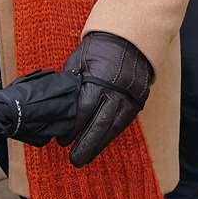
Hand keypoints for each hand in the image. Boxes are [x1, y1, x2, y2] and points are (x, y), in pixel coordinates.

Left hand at [60, 30, 153, 167]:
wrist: (130, 38)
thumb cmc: (99, 49)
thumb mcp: (79, 61)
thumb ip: (71, 84)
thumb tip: (59, 106)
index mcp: (99, 81)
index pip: (84, 111)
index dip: (73, 128)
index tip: (62, 140)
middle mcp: (117, 92)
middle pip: (100, 125)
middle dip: (87, 145)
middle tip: (74, 160)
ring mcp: (130, 98)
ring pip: (114, 128)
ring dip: (99, 145)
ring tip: (85, 157)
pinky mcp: (138, 102)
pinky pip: (123, 123)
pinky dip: (110, 135)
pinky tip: (100, 143)